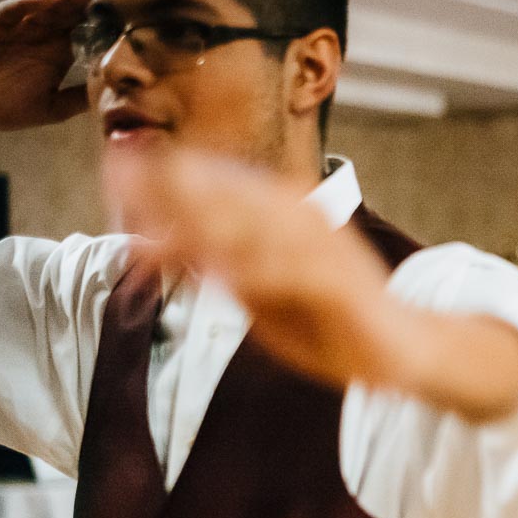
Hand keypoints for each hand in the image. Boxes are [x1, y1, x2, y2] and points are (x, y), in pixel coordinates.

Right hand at [0, 0, 100, 163]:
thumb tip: (116, 96)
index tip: (131, 7)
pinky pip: (14, 10)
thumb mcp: (51, 108)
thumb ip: (79, 98)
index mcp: (58, 52)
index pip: (87, 29)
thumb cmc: (5, 108)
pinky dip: (31, 5)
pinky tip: (50, 0)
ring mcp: (18, 26)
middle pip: (72, 10)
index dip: (106, 17)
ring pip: (48, 6)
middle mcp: (42, 35)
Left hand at [105, 149, 395, 388]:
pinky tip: (226, 268)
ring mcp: (325, 253)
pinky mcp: (344, 287)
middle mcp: (302, 226)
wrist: (402, 349)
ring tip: (164, 208)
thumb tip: (166, 247)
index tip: (115, 168)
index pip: (218, 189)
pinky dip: (265, 267)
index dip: (168, 177)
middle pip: (231, 197)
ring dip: (212, 215)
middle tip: (119, 170)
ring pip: (261, 226)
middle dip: (175, 185)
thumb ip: (222, 269)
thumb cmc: (329, 321)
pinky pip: (301, 272)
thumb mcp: (262, 295)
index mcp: (283, 222)